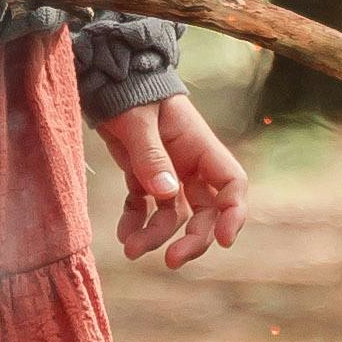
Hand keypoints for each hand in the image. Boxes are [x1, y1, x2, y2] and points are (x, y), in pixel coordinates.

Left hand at [100, 94, 247, 269]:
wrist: (107, 81)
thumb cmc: (130, 91)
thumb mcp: (138, 119)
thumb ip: (150, 155)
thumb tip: (166, 194)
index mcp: (199, 146)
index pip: (232, 184)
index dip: (233, 214)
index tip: (223, 240)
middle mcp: (189, 164)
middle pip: (206, 211)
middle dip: (193, 239)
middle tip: (172, 261)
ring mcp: (168, 173)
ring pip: (174, 216)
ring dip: (157, 236)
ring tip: (131, 249)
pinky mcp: (144, 178)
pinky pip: (146, 209)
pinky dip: (136, 223)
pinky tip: (123, 235)